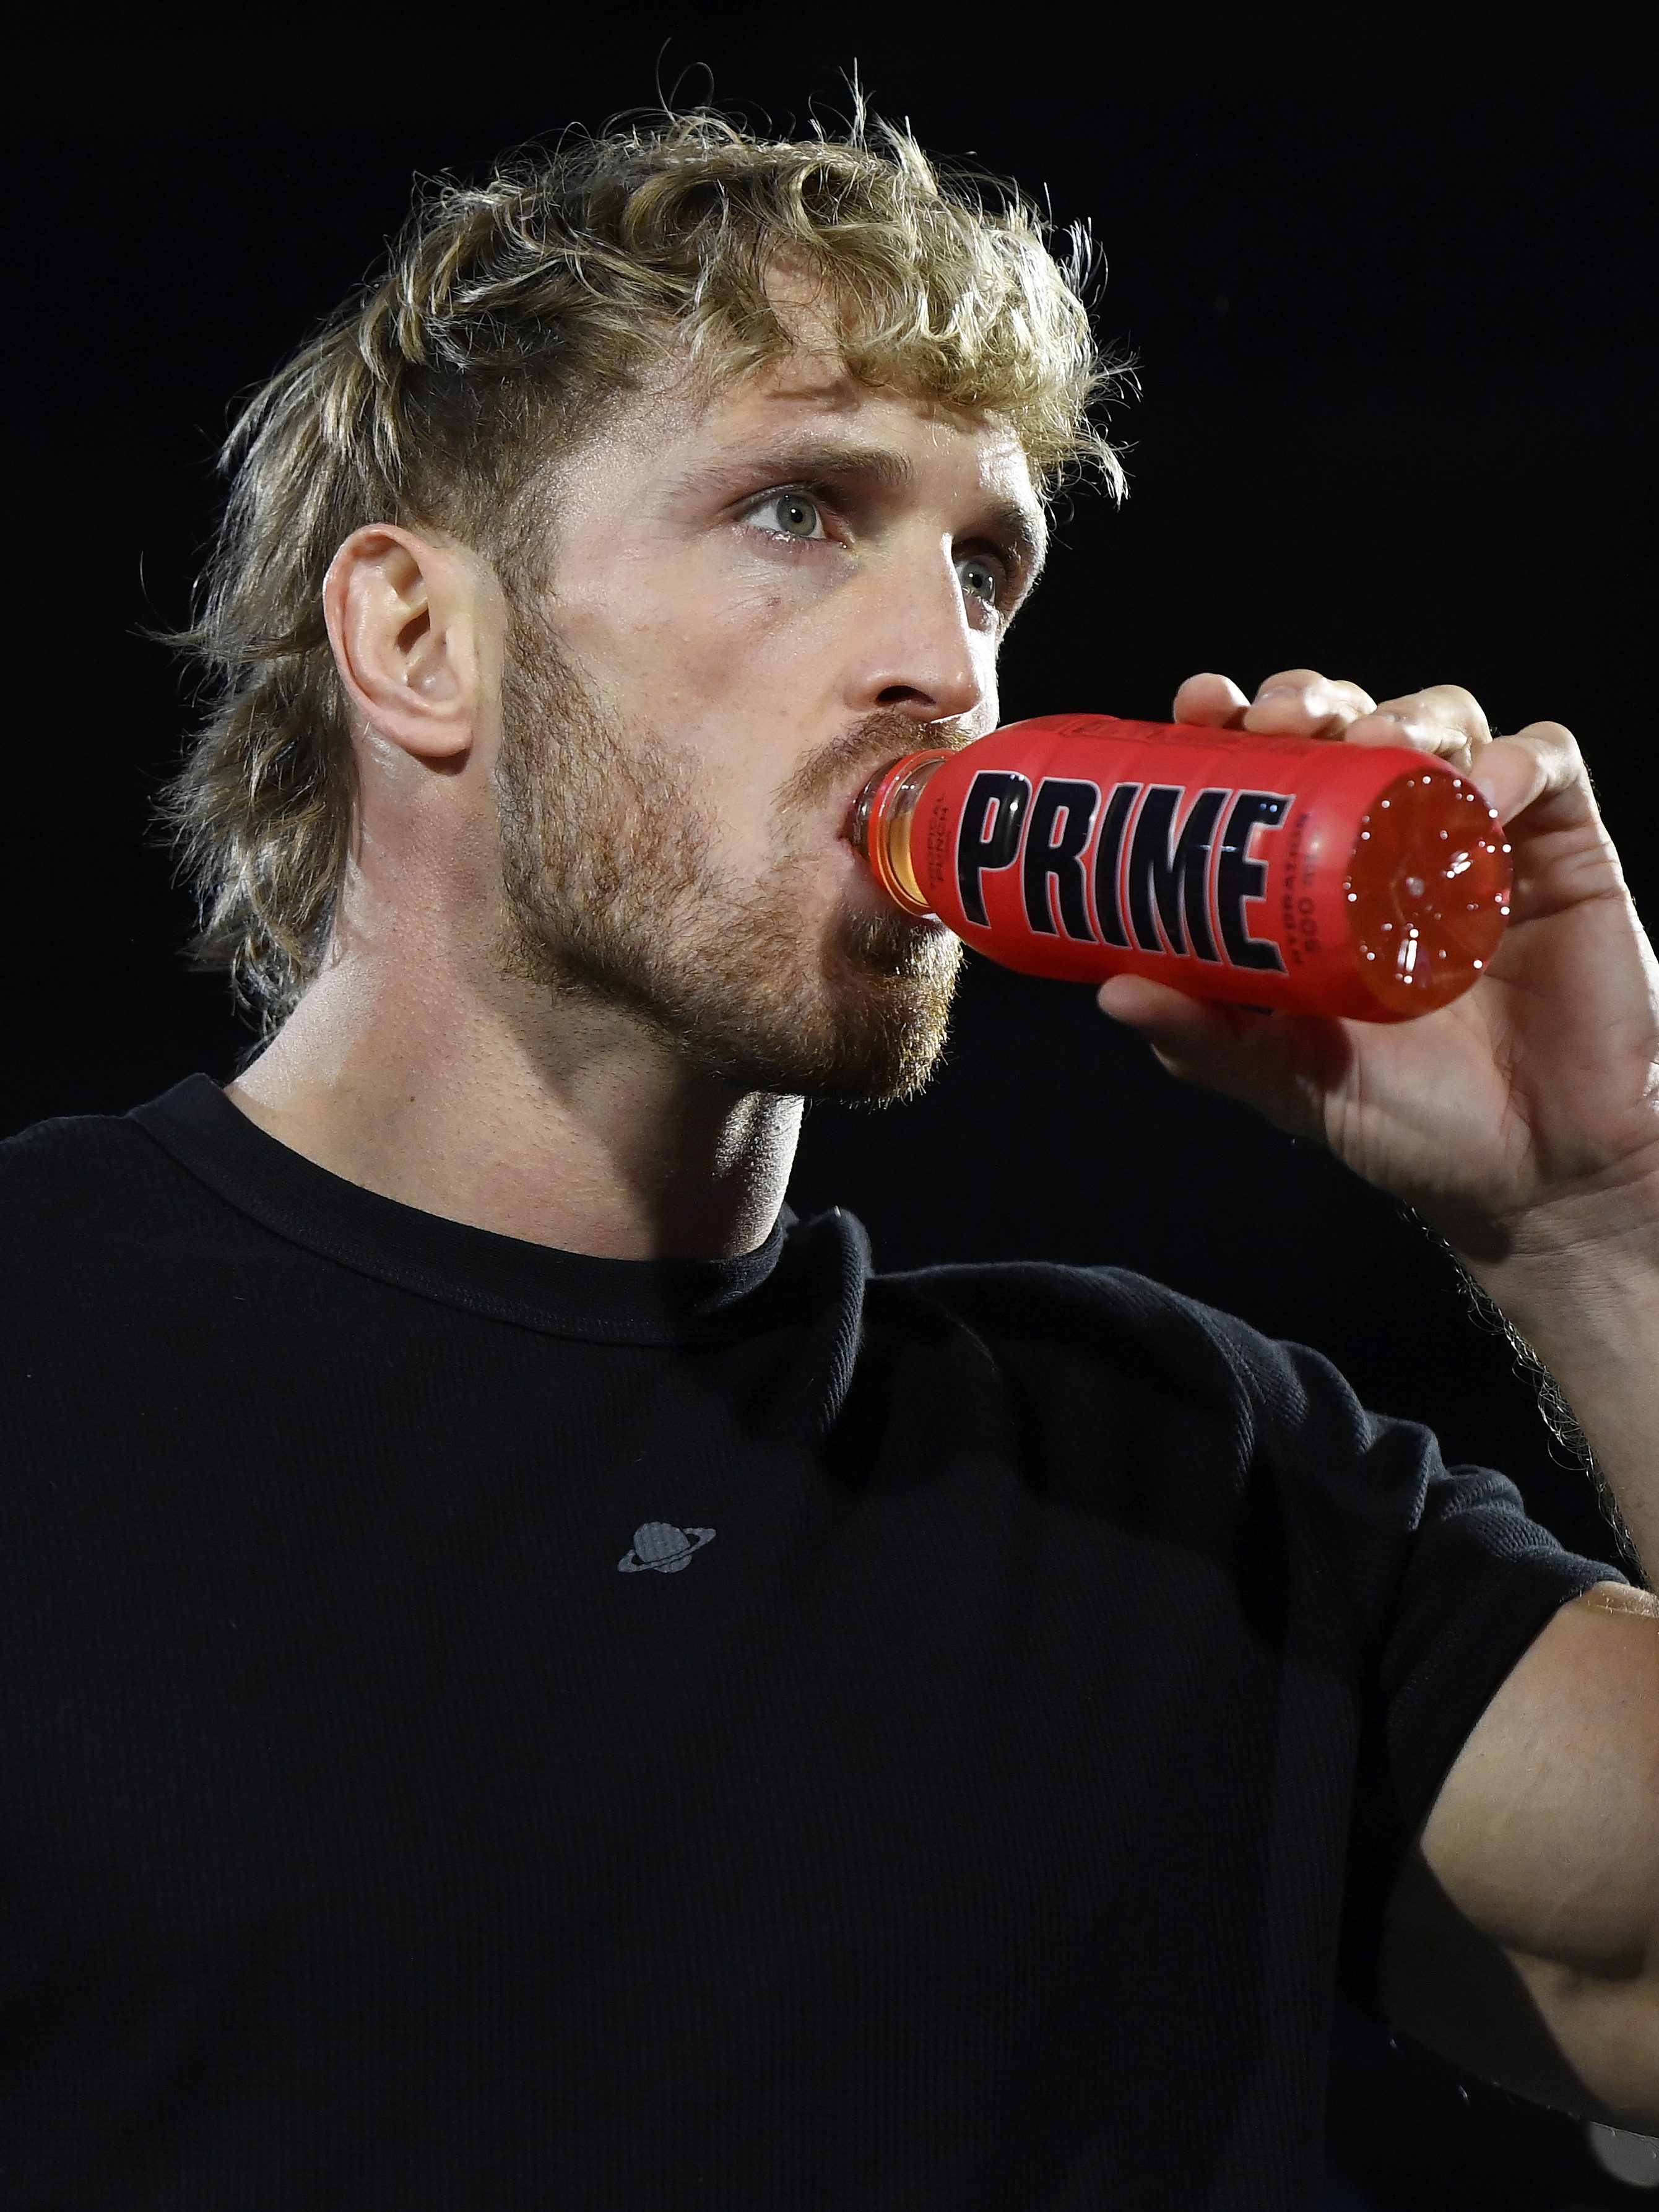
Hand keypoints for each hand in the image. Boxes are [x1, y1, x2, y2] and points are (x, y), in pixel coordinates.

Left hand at [1095, 668, 1658, 1264]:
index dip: (1233, 722)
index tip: (1198, 707)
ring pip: (1442, 723)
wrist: (1532, 1172)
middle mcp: (1394, 842)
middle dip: (1309, 700)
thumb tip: (1111, 993)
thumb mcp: (1284, 1078)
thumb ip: (1204, 1039)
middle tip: (1277, 719)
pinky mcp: (1564, 850)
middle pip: (1349, 723)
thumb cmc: (1408, 1121)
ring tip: (1375, 741)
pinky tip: (1483, 788)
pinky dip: (1514, 758)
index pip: (1272, 768)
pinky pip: (1546, 764)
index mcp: (1318, 877)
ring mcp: (1479, 839)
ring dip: (1404, 714)